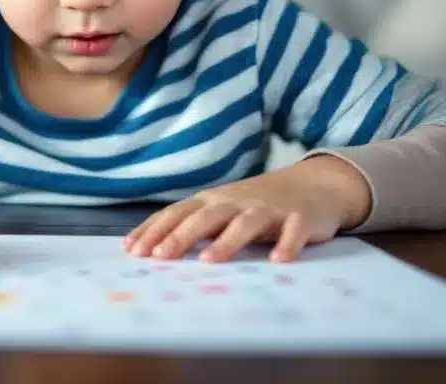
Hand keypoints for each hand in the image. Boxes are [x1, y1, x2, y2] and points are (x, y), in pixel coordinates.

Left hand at [123, 155, 371, 262]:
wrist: (313, 185)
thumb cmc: (256, 203)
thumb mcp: (222, 209)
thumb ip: (193, 225)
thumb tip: (151, 247)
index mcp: (213, 200)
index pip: (177, 213)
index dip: (155, 230)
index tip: (132, 250)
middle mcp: (236, 202)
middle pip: (205, 216)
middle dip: (181, 235)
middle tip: (159, 256)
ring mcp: (269, 208)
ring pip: (245, 223)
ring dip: (227, 241)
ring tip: (209, 261)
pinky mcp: (300, 217)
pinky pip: (293, 231)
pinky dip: (287, 244)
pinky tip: (278, 260)